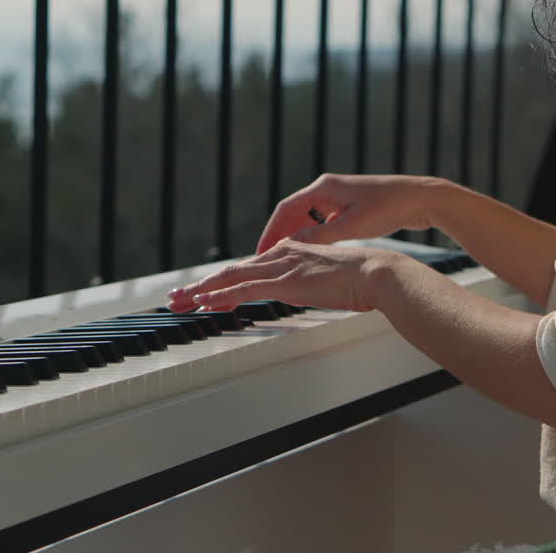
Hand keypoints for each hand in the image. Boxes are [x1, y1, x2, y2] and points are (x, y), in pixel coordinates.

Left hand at [165, 239, 401, 312]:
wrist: (377, 273)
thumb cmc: (361, 280)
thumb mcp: (328, 281)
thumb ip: (310, 284)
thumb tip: (303, 293)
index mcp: (292, 252)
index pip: (249, 268)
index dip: (223, 279)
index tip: (205, 290)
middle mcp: (282, 254)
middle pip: (232, 270)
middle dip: (202, 284)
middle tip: (178, 295)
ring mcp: (282, 267)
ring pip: (231, 278)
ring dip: (202, 291)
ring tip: (180, 301)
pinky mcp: (285, 282)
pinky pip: (245, 290)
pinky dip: (221, 296)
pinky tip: (205, 303)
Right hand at [255, 173, 449, 253]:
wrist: (421, 198)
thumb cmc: (389, 208)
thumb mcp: (352, 226)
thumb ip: (320, 236)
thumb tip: (290, 247)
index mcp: (324, 188)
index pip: (285, 209)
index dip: (271, 232)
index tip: (261, 253)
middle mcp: (328, 189)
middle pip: (293, 213)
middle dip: (280, 236)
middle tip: (268, 260)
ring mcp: (339, 197)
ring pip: (308, 218)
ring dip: (296, 236)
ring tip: (286, 259)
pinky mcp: (350, 206)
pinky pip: (323, 222)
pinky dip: (314, 236)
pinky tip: (314, 252)